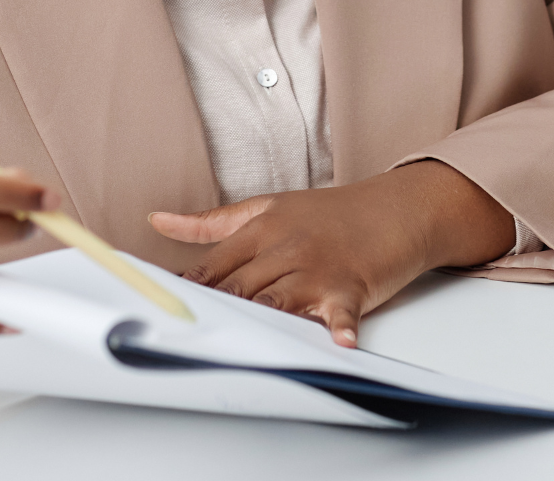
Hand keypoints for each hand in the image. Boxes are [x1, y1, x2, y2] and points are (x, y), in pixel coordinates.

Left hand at [147, 160, 513, 347]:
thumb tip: (158, 221)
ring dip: (262, 323)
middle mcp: (286, 248)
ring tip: (241, 347)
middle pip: (240, 288)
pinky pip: (341, 311)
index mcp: (262, 229)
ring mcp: (317, 269)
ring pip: (278, 302)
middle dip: (213, 313)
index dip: (187, 292)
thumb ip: (212, 222)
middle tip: (182, 338)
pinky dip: (340, 327)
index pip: (214, 266)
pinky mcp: (351, 286)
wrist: (395, 208)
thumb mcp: (269, 207)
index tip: (160, 311)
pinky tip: (339, 342)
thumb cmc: (329, 213)